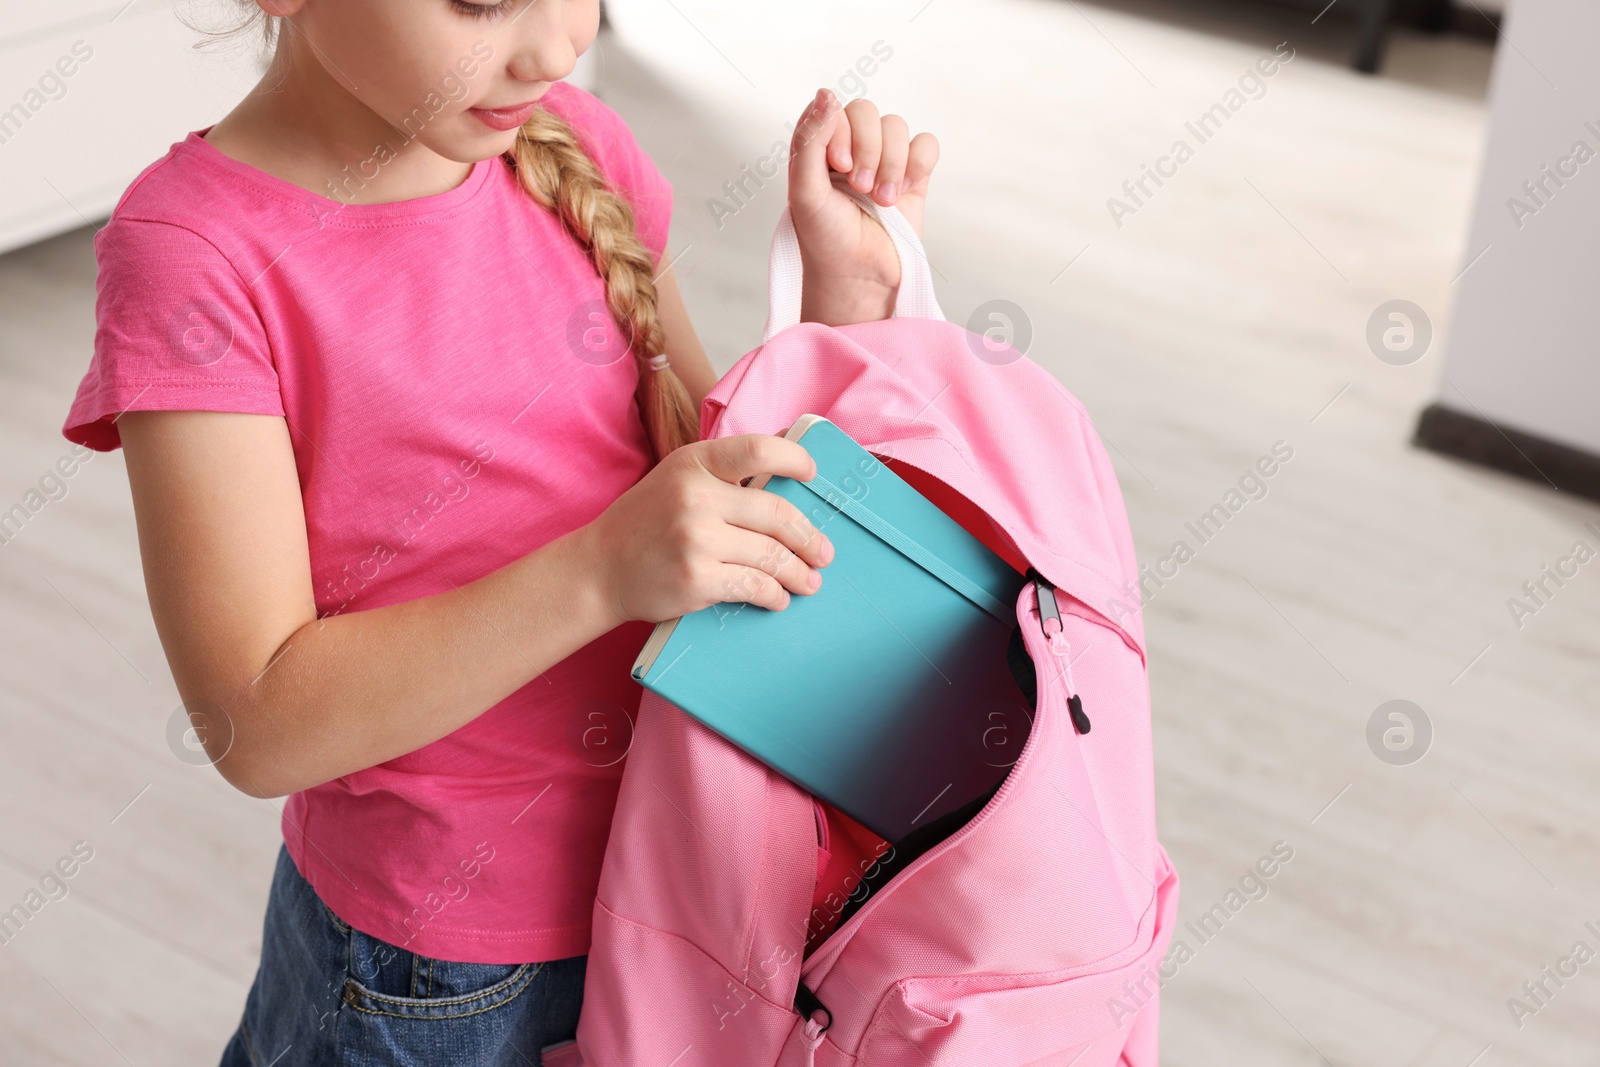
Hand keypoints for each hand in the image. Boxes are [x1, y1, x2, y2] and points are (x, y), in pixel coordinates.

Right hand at [584, 434, 835, 625]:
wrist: (600, 569)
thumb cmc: (646, 522)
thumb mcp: (677, 479)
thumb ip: (723, 473)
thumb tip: (786, 467)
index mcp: (694, 462)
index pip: (759, 450)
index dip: (794, 459)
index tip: (811, 474)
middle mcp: (695, 496)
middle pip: (777, 514)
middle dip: (809, 538)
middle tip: (824, 552)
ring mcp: (696, 538)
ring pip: (771, 555)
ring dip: (798, 572)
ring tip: (810, 581)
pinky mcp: (697, 577)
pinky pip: (753, 585)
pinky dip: (774, 594)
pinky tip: (778, 597)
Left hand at [788, 88, 939, 326]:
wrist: (859, 276)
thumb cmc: (825, 238)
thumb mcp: (805, 191)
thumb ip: (810, 140)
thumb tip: (827, 92)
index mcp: (820, 146)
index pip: (836, 108)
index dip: (841, 132)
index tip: (838, 169)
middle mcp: (851, 147)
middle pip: (868, 112)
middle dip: (868, 149)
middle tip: (860, 187)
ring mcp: (884, 160)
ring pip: (897, 126)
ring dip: (892, 163)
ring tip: (882, 199)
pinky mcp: (913, 176)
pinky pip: (926, 144)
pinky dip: (918, 163)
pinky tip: (905, 190)